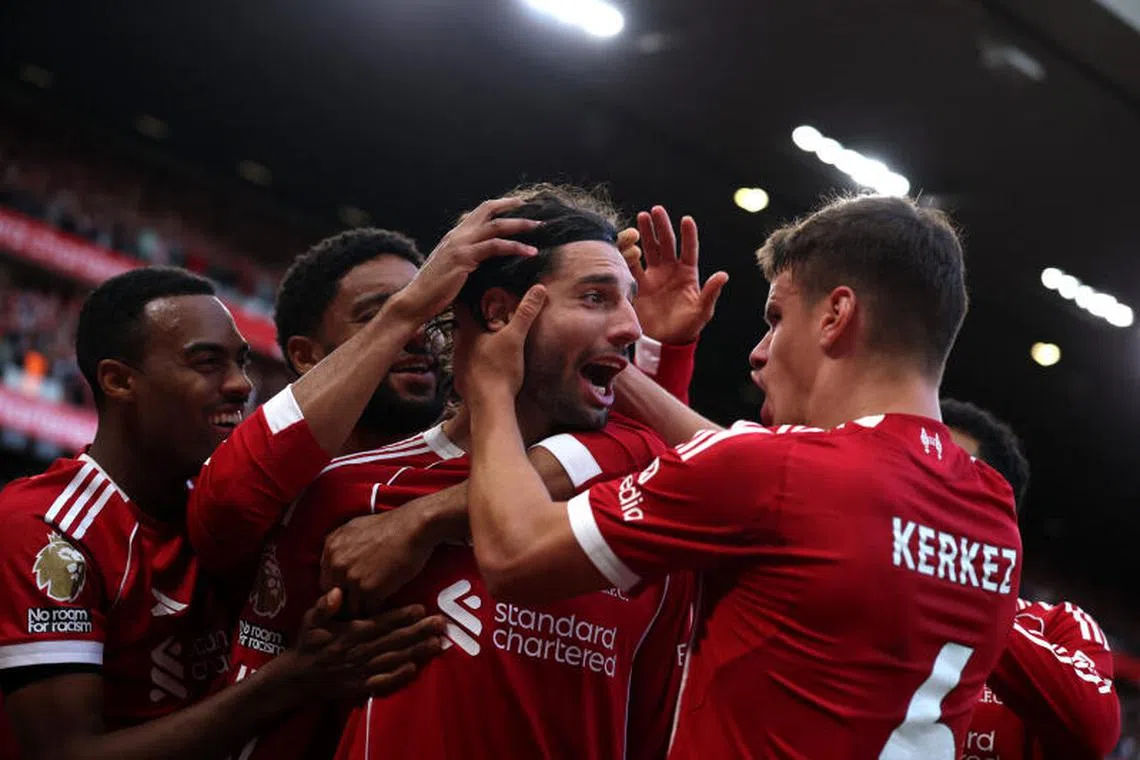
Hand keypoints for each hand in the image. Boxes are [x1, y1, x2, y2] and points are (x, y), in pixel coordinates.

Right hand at [284, 588, 445, 699]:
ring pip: (392, 660)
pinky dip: (397, 677)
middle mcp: (357, 651)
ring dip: (415, 652)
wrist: (295, 678)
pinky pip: (381, 682)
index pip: (380, 622)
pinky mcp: (358, 687)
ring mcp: (359, 670)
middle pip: (392, 640)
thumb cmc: (307, 643)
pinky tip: (415, 669)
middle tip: (441, 624)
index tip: (421, 608)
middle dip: (418, 631)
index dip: (401, 616)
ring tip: (436, 644)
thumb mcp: (310, 619)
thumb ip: (324, 605)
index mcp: (349, 633)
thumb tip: (338, 592)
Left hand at [321, 508, 439, 616]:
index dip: (340, 589)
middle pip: (334, 598)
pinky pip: (369, 611)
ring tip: (372, 615)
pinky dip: (377, 613)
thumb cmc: (392, 525)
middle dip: (347, 603)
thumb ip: (341, 545)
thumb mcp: (357, 526)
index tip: (350, 593)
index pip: (326, 581)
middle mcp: (337, 565)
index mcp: (331, 549)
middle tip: (361, 606)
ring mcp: (352, 579)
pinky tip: (386, 611)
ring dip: (362, 612)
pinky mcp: (370, 591)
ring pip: (350, 608)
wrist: (414, 527)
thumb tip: (336, 558)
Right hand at [395, 197, 540, 321]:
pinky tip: (529, 252)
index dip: (500, 206)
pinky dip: (515, 247)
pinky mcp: (464, 258)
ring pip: (496, 226)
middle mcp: (457, 235)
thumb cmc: (435, 290)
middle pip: (488, 209)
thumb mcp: (452, 269)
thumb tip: (485, 261)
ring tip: (539, 228)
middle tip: (535, 210)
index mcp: (455, 235)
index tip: (519, 205)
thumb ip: (467, 259)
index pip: (479, 212)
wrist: (416, 301)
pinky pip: (495, 247)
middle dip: (513, 207)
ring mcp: (460, 244)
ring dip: (520, 225)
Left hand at [459, 284, 546, 400]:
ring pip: (463, 349)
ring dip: (473, 345)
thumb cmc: (500, 370)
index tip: (469, 292)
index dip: (465, 299)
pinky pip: (467, 368)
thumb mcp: (516, 338)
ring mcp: (459, 366)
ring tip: (486, 343)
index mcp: (468, 333)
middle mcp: (459, 348)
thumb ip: (526, 313)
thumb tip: (538, 289)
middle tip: (483, 317)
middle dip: (472, 323)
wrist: (490, 405)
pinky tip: (485, 368)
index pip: (461, 309)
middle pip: (462, 329)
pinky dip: (474, 365)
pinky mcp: (463, 383)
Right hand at [621, 206, 727, 343]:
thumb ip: (710, 292)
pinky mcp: (639, 285)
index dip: (688, 235)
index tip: (686, 220)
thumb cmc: (688, 327)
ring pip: (649, 249)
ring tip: (641, 217)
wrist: (665, 342)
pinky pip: (633, 266)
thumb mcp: (702, 311)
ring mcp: (654, 276)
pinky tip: (626, 242)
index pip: (689, 249)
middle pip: (666, 243)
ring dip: (645, 233)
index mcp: (688, 274)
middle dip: (661, 226)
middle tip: (656, 210)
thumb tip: (723, 275)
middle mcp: (670, 270)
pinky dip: (629, 254)